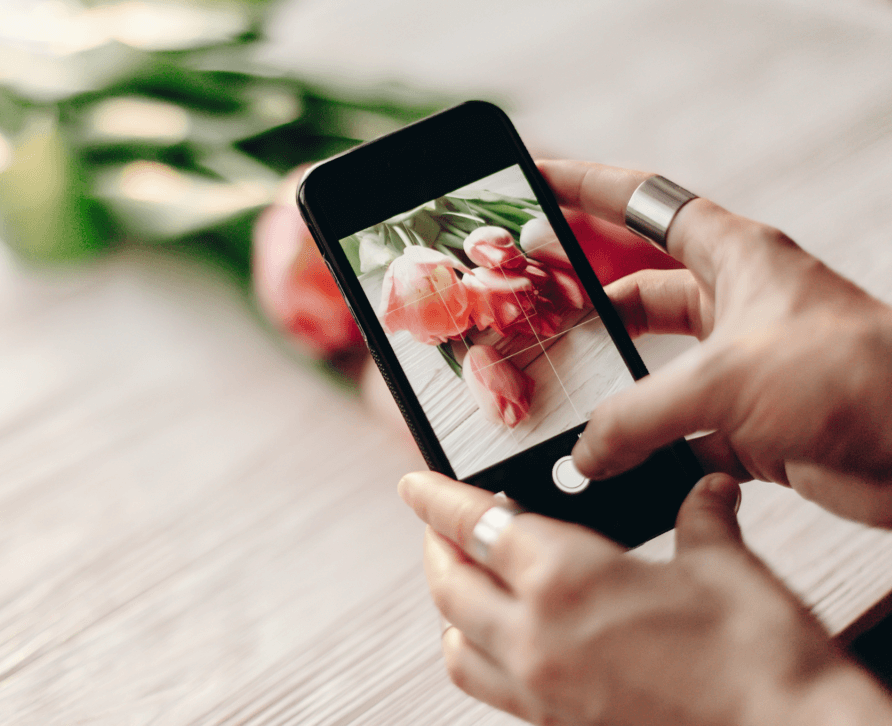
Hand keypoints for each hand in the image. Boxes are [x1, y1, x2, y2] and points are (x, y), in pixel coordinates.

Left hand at [399, 470, 891, 725]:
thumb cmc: (758, 656)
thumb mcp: (723, 566)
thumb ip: (699, 518)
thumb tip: (704, 491)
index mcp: (566, 579)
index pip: (475, 527)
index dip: (437, 499)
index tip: (414, 483)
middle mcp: (537, 638)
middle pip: (450, 586)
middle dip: (437, 547)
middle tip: (442, 524)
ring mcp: (543, 690)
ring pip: (456, 644)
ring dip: (449, 607)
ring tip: (465, 581)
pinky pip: (488, 687)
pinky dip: (477, 654)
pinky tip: (504, 639)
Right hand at [539, 160, 891, 526]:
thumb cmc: (853, 378)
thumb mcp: (724, 382)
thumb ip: (636, 417)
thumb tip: (585, 455)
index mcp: (734, 256)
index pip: (643, 204)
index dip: (585, 187)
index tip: (533, 180)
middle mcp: (735, 304)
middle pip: (637, 293)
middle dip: (582, 303)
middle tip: (526, 311)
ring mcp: (741, 366)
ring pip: (652, 368)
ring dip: (611, 388)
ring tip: (556, 396)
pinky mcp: (749, 424)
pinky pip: (675, 430)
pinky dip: (642, 447)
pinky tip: (607, 463)